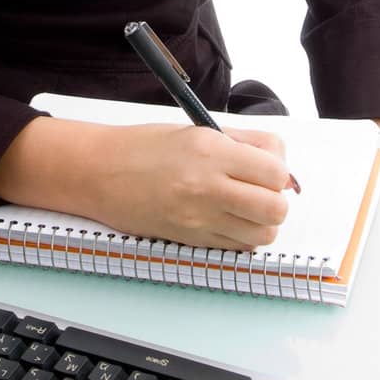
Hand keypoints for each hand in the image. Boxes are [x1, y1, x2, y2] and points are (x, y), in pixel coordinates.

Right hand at [87, 123, 292, 250]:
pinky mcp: (192, 240)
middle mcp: (208, 187)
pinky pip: (238, 248)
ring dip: (262, 222)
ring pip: (262, 235)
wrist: (101, 174)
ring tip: (244, 206)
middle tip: (260, 189)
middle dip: (276, 199)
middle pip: (275, 209)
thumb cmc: (145, 148)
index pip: (276, 172)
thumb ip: (242, 144)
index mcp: (211, 151)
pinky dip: (242, 236)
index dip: (279, 171)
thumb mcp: (198, 131)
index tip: (267, 168)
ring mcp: (200, 219)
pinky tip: (227, 218)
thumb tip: (279, 162)